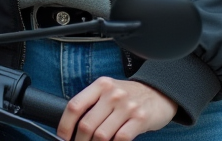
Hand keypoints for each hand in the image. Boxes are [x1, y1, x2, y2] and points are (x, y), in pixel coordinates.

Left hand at [58, 77, 175, 140]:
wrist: (159, 94)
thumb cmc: (128, 96)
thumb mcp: (108, 91)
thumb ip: (92, 104)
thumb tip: (71, 127)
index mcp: (101, 85)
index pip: (75, 105)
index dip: (65, 125)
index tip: (62, 137)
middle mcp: (113, 94)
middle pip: (87, 124)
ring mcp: (127, 106)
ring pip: (101, 135)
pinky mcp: (140, 119)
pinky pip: (121, 139)